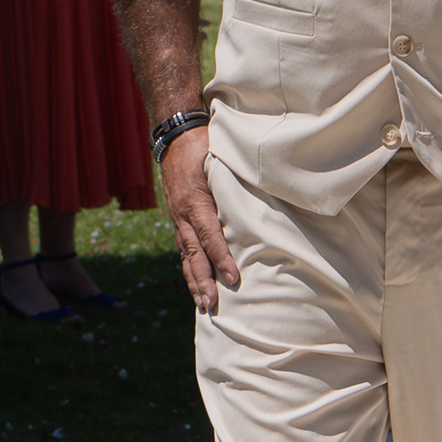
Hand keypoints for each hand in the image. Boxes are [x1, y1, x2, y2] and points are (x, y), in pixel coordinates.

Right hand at [157, 123, 242, 314]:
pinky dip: (190, 270)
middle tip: (213, 304)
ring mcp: (178, 219)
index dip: (222, 259)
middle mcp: (184, 214)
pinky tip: (196, 287)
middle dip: (203, 281)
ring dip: (194, 282)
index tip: (233, 279)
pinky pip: (184, 250)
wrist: (174, 136)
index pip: (210, 235)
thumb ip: (236, 177)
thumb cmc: (203, 145)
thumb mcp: (219, 156)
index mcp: (196, 201)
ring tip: (203, 305)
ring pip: (187, 256)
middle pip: (194, 254)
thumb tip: (266, 188)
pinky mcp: (178, 221)